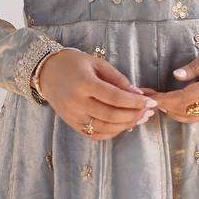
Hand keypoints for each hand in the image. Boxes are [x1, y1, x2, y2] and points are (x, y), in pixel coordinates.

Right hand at [36, 48, 158, 138]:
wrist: (47, 72)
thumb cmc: (74, 64)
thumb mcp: (97, 63)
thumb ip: (118, 79)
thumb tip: (138, 94)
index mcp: (84, 83)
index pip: (115, 97)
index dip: (135, 102)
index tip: (151, 102)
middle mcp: (76, 102)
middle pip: (111, 115)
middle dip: (134, 115)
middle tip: (149, 112)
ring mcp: (73, 116)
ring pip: (105, 128)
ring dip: (126, 125)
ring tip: (140, 118)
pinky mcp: (72, 123)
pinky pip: (95, 134)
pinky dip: (112, 132)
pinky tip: (124, 125)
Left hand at [137, 41, 198, 122]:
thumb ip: (195, 67)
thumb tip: (176, 75)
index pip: (183, 98)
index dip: (164, 100)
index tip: (149, 97)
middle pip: (183, 111)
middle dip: (163, 107)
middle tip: (145, 98)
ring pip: (189, 118)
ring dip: (170, 112)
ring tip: (156, 101)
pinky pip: (197, 117)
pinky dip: (181, 114)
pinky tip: (171, 105)